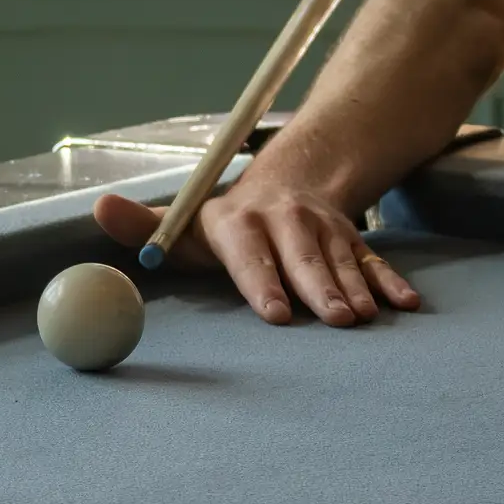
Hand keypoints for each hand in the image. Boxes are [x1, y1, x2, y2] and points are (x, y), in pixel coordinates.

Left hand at [92, 180, 419, 326]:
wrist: (288, 182)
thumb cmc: (225, 223)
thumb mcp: (183, 223)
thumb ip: (143, 226)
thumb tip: (98, 208)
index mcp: (239, 223)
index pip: (250, 252)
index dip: (262, 282)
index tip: (274, 314)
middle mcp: (285, 222)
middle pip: (303, 257)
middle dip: (320, 289)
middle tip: (337, 321)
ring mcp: (323, 230)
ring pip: (341, 260)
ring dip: (356, 288)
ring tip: (367, 318)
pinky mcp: (352, 240)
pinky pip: (374, 260)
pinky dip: (390, 281)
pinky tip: (406, 305)